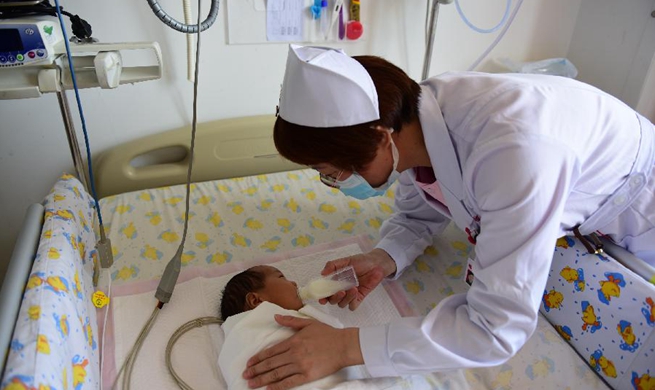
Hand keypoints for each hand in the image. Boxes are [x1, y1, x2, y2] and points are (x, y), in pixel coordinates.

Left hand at [243, 315, 362, 389]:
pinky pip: (290, 382)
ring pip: (277, 374)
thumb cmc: (327, 334)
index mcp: (293, 341)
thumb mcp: (308, 323)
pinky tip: (269, 389)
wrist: (344, 345)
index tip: (249, 364)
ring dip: (263, 379)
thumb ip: (290, 320)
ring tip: (252, 384)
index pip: (271, 351)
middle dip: (256, 370)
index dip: (258, 358)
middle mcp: (294, 354)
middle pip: (271, 364)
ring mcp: (301, 366)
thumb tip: (276, 317)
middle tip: (245, 376)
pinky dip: (278, 386)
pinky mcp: (308, 375)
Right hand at [319, 248, 395, 310]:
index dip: (322, 296)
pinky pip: (352, 306)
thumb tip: (322, 273)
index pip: (325, 292)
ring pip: (342, 304)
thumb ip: (332, 265)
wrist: (376, 264)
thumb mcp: (345, 261)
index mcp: (335, 281)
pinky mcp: (359, 298)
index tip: (322, 298)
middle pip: (332, 301)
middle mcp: (341, 289)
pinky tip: (356, 293)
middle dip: (335, 298)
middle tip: (341, 291)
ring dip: (345, 299)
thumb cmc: (360, 261)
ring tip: (353, 289)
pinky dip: (352, 302)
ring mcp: (349, 295)